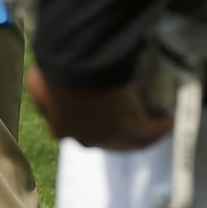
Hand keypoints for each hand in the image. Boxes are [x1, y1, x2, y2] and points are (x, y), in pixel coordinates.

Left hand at [27, 63, 171, 151]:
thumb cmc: (55, 71)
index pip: (76, 133)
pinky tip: (169, 119)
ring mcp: (112, 135)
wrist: (77, 65)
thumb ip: (42, 96)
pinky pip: (151, 129)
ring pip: (134, 142)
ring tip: (157, 122)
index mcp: (62, 131)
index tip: (100, 113)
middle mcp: (87, 139)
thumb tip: (48, 100)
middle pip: (108, 140)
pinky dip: (162, 125)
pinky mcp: (133, 125)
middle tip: (129, 117)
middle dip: (120, 130)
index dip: (90, 122)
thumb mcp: (38, 84)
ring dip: (146, 134)